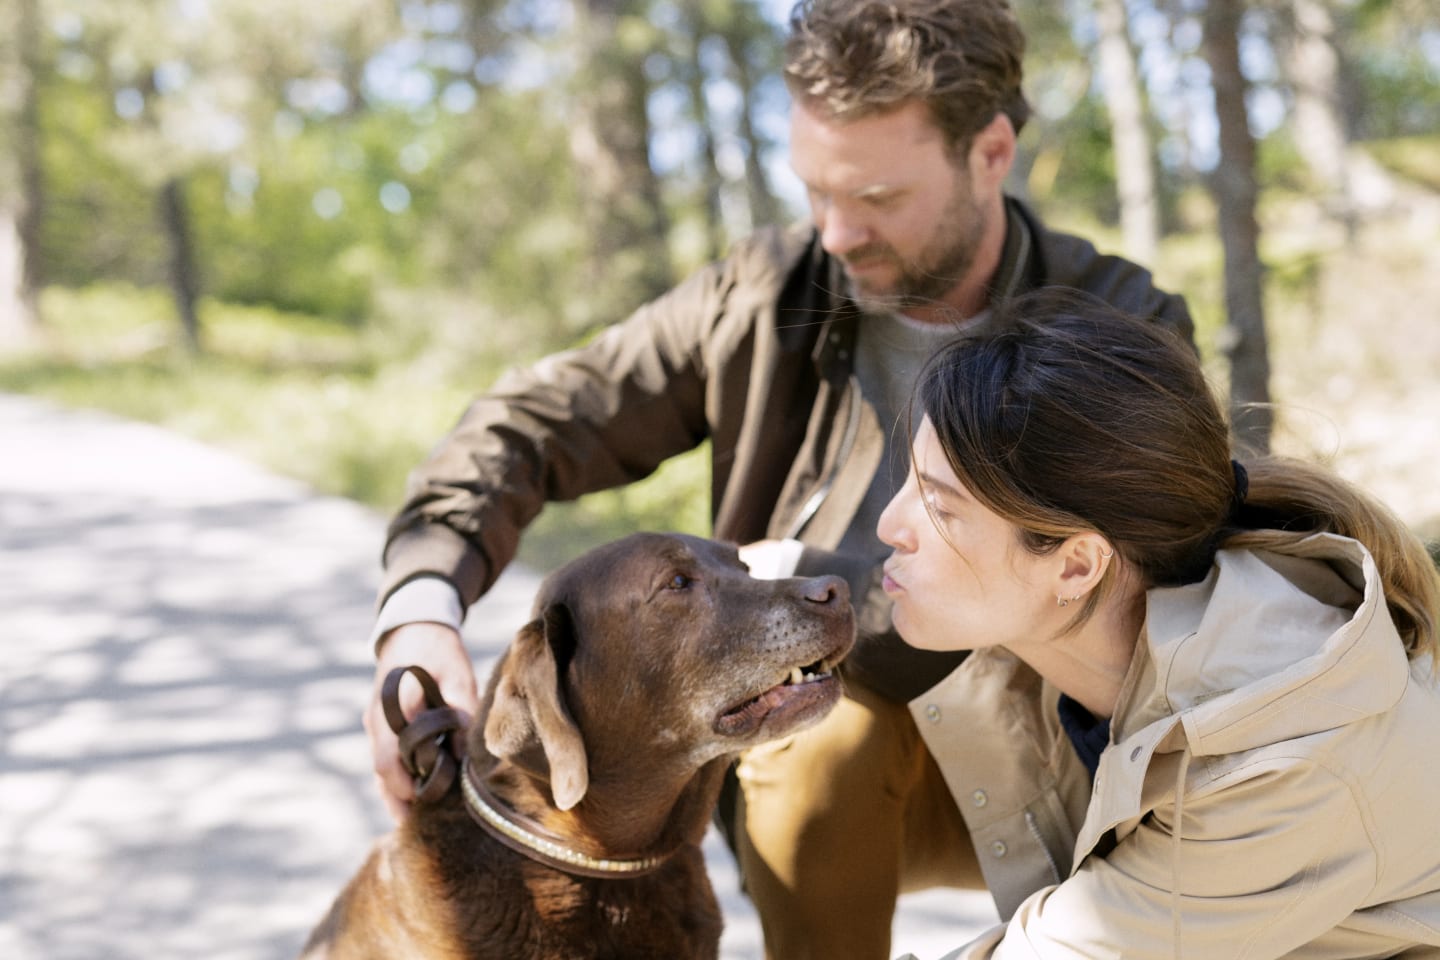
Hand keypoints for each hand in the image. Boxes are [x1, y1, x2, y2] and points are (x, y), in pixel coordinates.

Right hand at [364, 621, 478, 822]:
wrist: (414, 627)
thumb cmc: (438, 651)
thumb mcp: (457, 673)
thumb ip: (459, 710)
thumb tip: (463, 751)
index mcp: (390, 708)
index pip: (387, 759)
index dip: (405, 785)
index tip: (427, 802)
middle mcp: (377, 721)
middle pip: (382, 773)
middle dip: (401, 800)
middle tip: (426, 825)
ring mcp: (376, 725)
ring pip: (381, 771)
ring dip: (398, 794)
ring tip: (421, 821)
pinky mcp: (383, 727)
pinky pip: (386, 760)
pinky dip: (399, 780)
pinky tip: (418, 797)